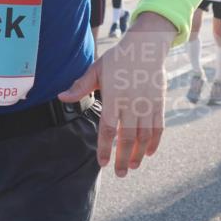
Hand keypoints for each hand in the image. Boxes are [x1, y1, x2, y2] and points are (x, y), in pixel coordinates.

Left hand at [59, 12, 174, 176]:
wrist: (146, 46)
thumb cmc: (118, 59)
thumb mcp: (97, 69)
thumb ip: (80, 86)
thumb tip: (61, 97)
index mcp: (114, 97)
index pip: (108, 129)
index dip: (105, 148)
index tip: (103, 163)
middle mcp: (132, 103)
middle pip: (127, 137)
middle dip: (123, 158)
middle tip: (120, 174)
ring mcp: (147, 104)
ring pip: (144, 136)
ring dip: (139, 154)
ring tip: (133, 166)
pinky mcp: (159, 103)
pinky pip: (159, 127)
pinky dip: (155, 142)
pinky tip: (150, 153)